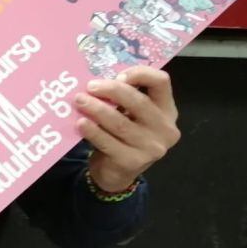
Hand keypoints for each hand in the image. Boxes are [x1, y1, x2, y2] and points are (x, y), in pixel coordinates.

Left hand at [74, 65, 180, 191]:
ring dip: (97, 109)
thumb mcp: (132, 115)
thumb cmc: (124, 136)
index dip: (139, 74)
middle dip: (112, 90)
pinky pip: (108, 142)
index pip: (161, 82)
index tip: (117, 76)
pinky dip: (92, 131)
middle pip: (139, 101)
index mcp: (167, 110)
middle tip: (90, 86)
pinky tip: (81, 123)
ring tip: (79, 101)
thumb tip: (98, 79)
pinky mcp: (132, 162)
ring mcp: (151, 147)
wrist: (117, 173)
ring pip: (120, 122)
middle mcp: (164, 128)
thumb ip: (125, 99)